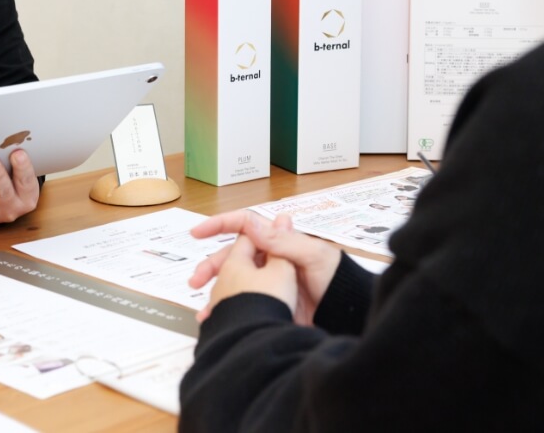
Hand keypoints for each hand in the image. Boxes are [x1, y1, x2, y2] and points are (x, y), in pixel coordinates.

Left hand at [0, 148, 39, 226]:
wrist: (2, 208)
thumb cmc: (10, 184)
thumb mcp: (18, 177)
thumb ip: (14, 165)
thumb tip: (7, 140)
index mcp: (27, 197)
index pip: (26, 181)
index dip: (23, 167)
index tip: (18, 153)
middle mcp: (12, 208)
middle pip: (4, 193)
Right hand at [190, 210, 340, 324]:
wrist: (348, 313)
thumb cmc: (337, 278)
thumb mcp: (314, 255)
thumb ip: (284, 241)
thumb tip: (253, 224)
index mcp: (277, 241)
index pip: (243, 226)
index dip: (218, 225)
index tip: (197, 233)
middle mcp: (268, 259)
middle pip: (231, 256)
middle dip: (210, 266)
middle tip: (196, 280)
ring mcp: (267, 281)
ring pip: (233, 281)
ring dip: (215, 292)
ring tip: (205, 309)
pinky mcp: (268, 302)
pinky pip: (242, 302)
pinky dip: (227, 309)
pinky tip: (217, 319)